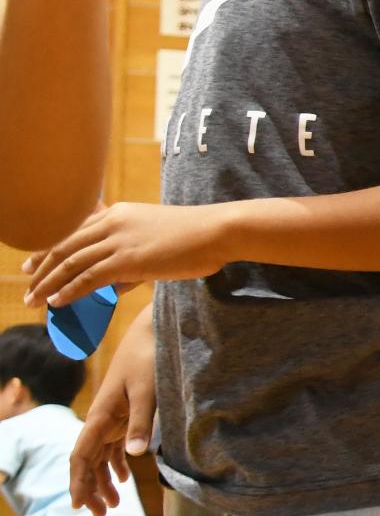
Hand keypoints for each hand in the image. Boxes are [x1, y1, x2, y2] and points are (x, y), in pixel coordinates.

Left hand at [25, 202, 229, 307]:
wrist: (217, 231)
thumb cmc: (195, 237)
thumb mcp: (155, 241)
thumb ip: (129, 262)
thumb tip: (110, 287)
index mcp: (118, 213)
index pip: (73, 231)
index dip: (48, 248)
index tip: (32, 263)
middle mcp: (112, 222)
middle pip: (64, 245)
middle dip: (41, 268)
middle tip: (26, 285)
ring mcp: (118, 240)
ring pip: (70, 263)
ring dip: (48, 284)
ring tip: (35, 300)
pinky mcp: (127, 259)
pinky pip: (87, 277)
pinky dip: (68, 291)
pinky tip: (57, 302)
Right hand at [69, 328, 155, 515]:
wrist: (151, 335)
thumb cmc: (148, 359)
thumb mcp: (148, 390)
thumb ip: (142, 421)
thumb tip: (135, 455)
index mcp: (101, 416)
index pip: (81, 456)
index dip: (78, 481)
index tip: (78, 505)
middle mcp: (101, 420)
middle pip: (88, 462)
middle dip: (91, 489)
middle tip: (102, 515)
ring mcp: (111, 418)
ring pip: (100, 457)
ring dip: (104, 481)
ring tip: (114, 506)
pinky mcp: (123, 415)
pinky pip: (113, 446)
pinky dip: (116, 464)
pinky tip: (124, 479)